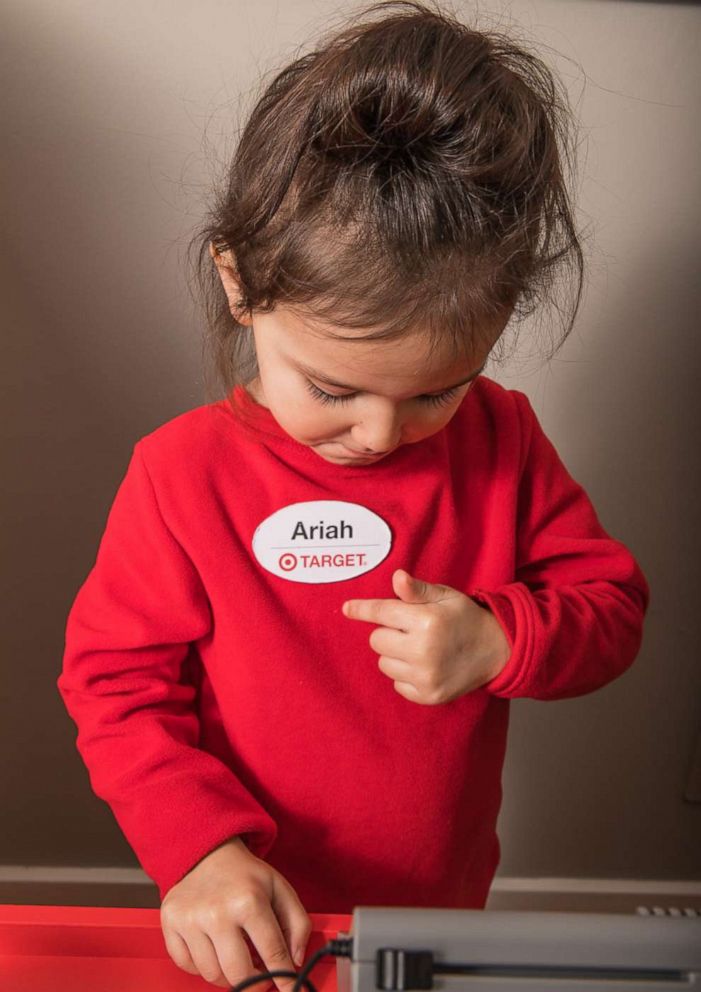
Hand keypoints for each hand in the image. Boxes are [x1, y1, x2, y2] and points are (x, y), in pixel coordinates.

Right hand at [160, 836, 311, 989]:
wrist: (209, 854)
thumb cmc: (246, 876)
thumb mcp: (281, 890)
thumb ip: (298, 924)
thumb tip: (295, 961)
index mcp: (249, 901)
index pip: (272, 954)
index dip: (284, 977)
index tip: (290, 990)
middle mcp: (216, 912)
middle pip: (238, 974)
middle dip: (255, 982)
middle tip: (261, 976)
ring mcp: (190, 919)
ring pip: (212, 974)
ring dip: (228, 974)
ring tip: (237, 955)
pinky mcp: (170, 923)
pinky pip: (187, 966)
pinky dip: (202, 965)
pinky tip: (213, 948)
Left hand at [342, 569, 509, 704]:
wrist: (496, 650)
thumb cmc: (465, 618)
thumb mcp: (445, 596)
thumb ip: (417, 590)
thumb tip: (397, 577)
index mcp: (427, 621)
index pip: (382, 613)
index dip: (362, 609)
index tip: (347, 608)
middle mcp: (424, 650)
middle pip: (377, 640)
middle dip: (389, 632)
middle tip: (411, 629)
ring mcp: (426, 676)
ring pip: (384, 663)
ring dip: (395, 654)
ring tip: (420, 648)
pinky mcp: (428, 696)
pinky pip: (397, 683)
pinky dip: (405, 674)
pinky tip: (425, 665)